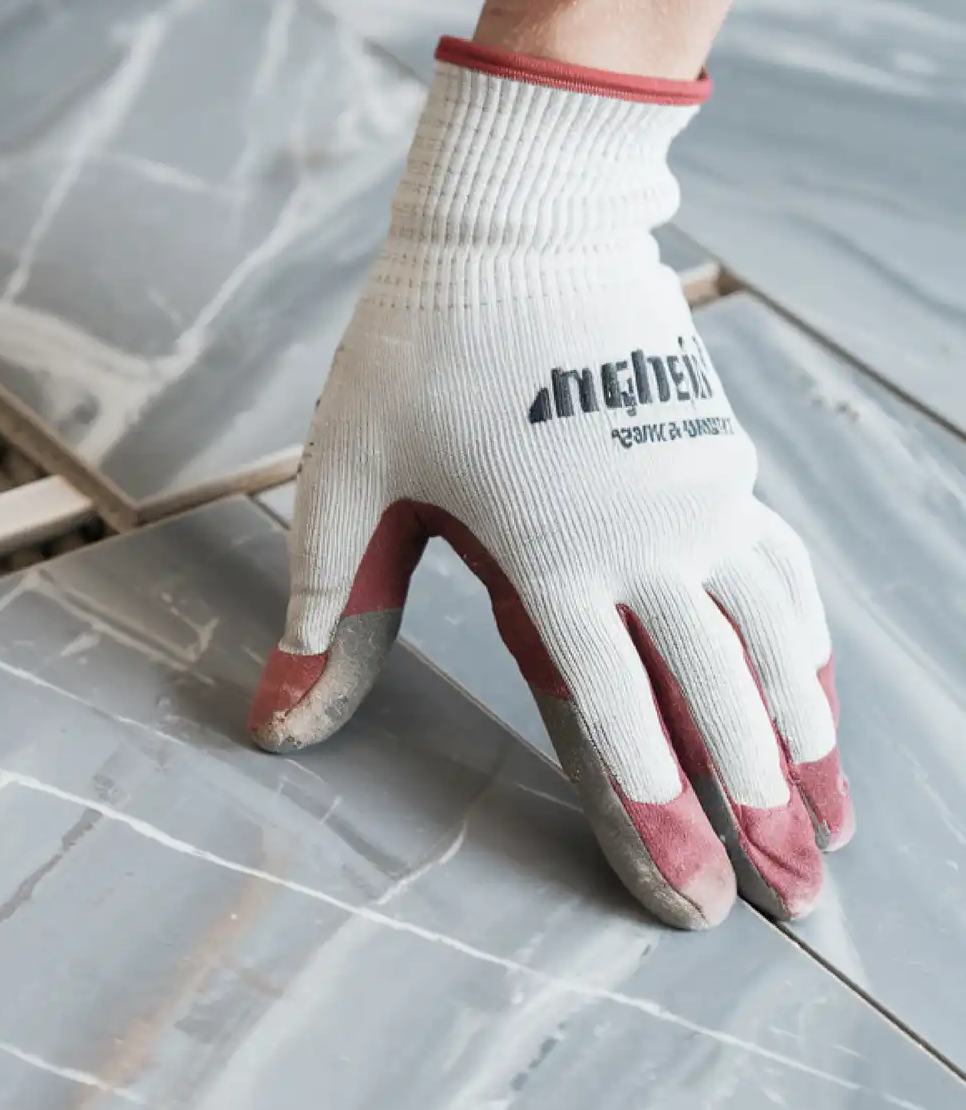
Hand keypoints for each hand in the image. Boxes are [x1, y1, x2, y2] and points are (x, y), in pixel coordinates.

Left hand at [250, 39, 851, 931]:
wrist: (516, 216)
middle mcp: (642, 535)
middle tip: (792, 893)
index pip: (614, 709)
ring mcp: (694, 493)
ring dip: (805, 734)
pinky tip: (817, 691)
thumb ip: (328, 612)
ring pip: (771, 636)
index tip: (695, 890)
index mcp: (548, 552)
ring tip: (832, 822)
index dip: (656, 809)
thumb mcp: (347, 482)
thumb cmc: (415, 348)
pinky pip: (778, 565)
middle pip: (715, 692)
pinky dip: (804, 640)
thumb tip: (277, 729)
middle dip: (756, 802)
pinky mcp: (715, 456)